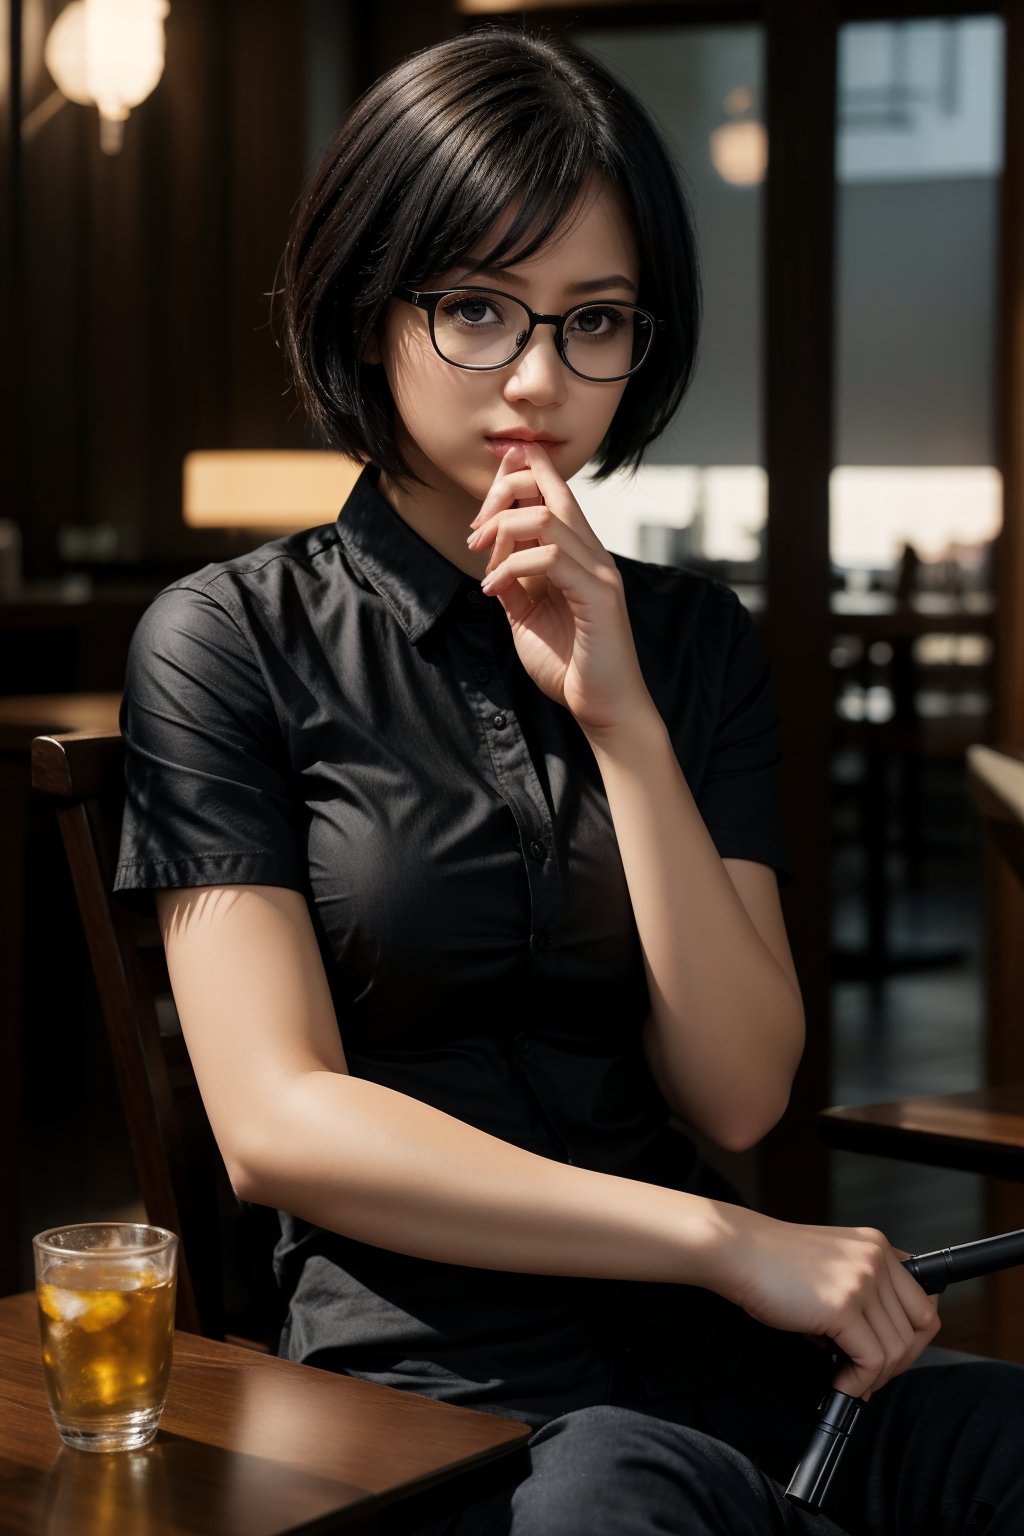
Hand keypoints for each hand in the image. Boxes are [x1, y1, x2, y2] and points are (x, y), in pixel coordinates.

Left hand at [467, 441, 652, 732]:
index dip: (521, 471)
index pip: (554, 491)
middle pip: (551, 489)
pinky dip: (511, 567)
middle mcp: (592, 554)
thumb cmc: (570, 665)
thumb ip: (513, 583)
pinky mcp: (598, 595)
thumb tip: (489, 559)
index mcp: (579, 554)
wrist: (603, 708)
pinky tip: (493, 590)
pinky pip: (552, 557)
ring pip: (547, 517)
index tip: (485, 487)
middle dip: (504, 491)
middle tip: (474, 530)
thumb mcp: (526, 616)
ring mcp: (599, 572)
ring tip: (479, 560)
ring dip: (501, 531)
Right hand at [709, 1204, 941, 1400]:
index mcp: (878, 1246)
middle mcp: (877, 1259)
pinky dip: (857, 1383)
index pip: (924, 1301)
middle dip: (896, 1362)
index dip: (912, 1337)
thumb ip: (862, 1291)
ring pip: (896, 1350)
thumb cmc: (773, 1263)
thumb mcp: (831, 1264)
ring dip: (874, 1376)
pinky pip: (871, 1361)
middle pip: (918, 1329)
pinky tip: (838, 1383)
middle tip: (868, 1376)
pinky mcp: (843, 1306)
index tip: (892, 1356)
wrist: (736, 1251)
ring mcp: (862, 1281)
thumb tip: (879, 1352)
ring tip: (847, 1380)